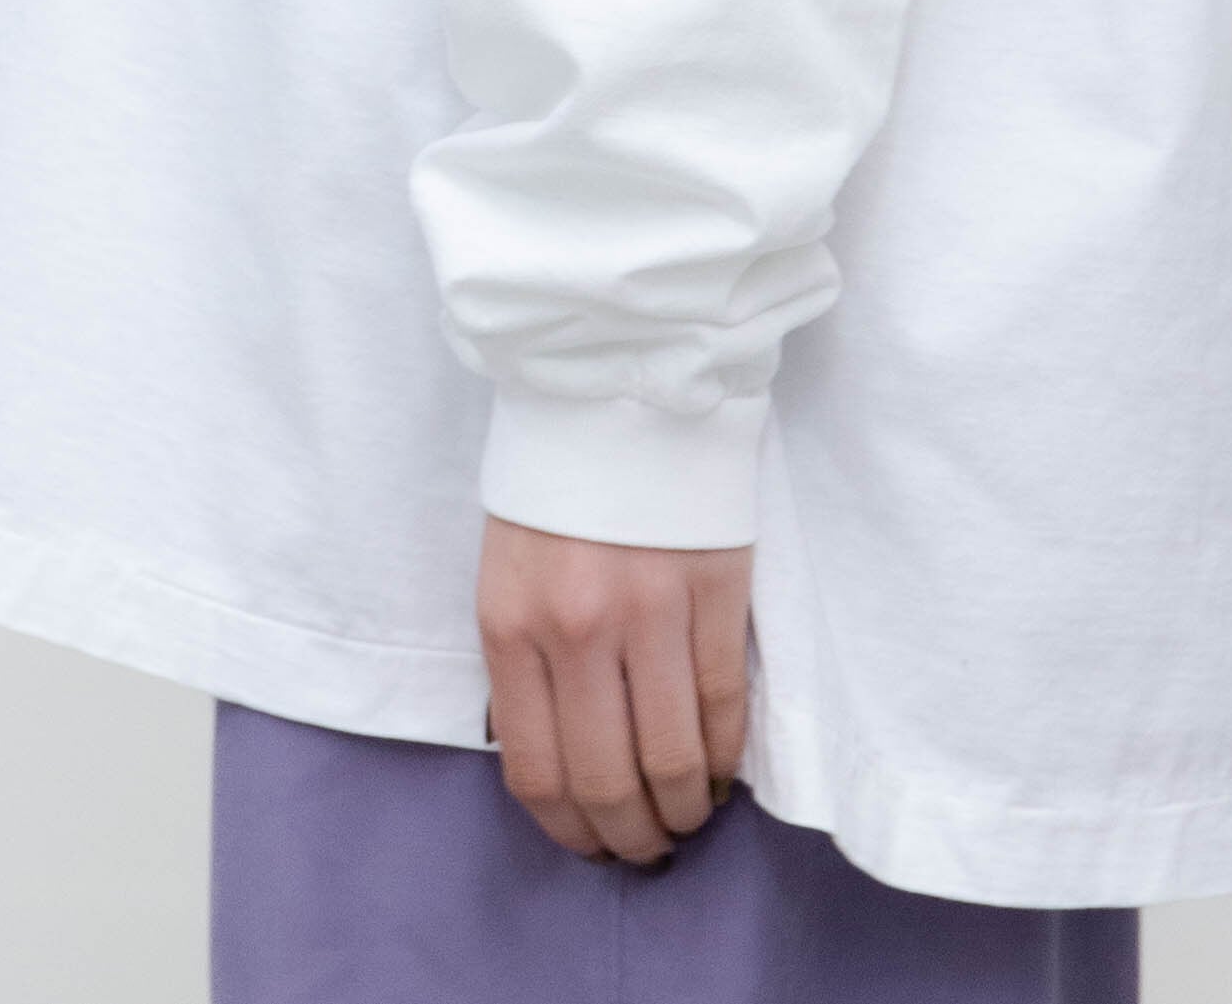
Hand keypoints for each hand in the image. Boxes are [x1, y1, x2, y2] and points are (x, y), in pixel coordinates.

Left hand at [476, 514, 752, 863]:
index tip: (593, 847)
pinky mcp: (714, 588)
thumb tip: (555, 758)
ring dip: (684, 809)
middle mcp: (576, 629)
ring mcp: (650, 609)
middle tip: (648, 849)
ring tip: (689, 818)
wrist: (617, 383)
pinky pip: (722, 704)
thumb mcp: (506, 572)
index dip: (570, 831)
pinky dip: (725, 757)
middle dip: (630, 837)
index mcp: (512, 626)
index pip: (537, 772)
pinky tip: (722, 773)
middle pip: (607, 780)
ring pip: (673, 757)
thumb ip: (523, 662)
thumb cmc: (557, 482)